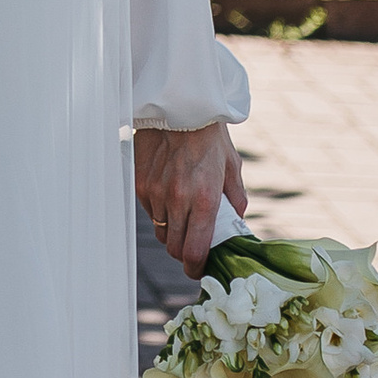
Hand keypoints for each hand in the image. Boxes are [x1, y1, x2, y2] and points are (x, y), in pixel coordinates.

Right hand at [134, 122, 244, 277]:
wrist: (179, 107)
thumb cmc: (210, 136)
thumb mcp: (233, 168)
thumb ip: (236, 200)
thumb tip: (237, 224)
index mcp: (205, 199)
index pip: (195, 252)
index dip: (196, 268)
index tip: (200, 270)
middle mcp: (178, 200)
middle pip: (174, 248)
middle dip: (184, 253)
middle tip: (193, 247)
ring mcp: (156, 192)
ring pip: (161, 231)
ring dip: (172, 231)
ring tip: (182, 216)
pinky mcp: (140, 183)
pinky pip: (149, 211)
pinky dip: (159, 212)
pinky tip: (169, 196)